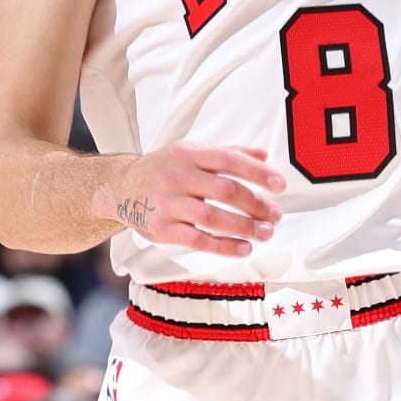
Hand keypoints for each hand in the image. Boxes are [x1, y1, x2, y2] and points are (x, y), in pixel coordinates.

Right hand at [107, 144, 284, 258]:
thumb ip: (228, 152)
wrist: (121, 186)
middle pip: (225, 191)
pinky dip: (224, 246)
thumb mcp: (191, 152)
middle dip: (255, 204)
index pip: (229, 161)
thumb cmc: (163, 169)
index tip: (279, 185)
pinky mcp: (162, 229)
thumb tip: (264, 154)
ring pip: (213, 217)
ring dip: (244, 227)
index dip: (257, 172)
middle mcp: (178, 177)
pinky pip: (197, 240)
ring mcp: (169, 204)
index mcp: (189, 155)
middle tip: (275, 215)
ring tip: (265, 232)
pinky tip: (244, 247)